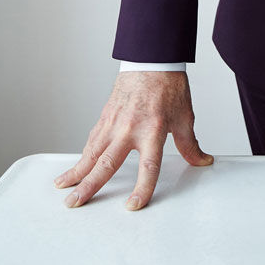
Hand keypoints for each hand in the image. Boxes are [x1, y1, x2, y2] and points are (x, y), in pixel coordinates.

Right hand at [55, 70, 212, 210]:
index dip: (142, 188)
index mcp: (152, 130)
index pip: (148, 167)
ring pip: (91, 152)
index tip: (134, 205)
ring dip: (76, 171)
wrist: (152, 59)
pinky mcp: (105, 116)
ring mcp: (114, 122)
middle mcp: (129, 128)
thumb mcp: (184, 116)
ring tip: (63, 187)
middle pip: (106, 163)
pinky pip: (92, 139)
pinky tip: (77, 166)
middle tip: (75, 203)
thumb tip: (201, 160)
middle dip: (89, 186)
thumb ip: (189, 144)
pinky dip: (83, 154)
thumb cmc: (167, 85)